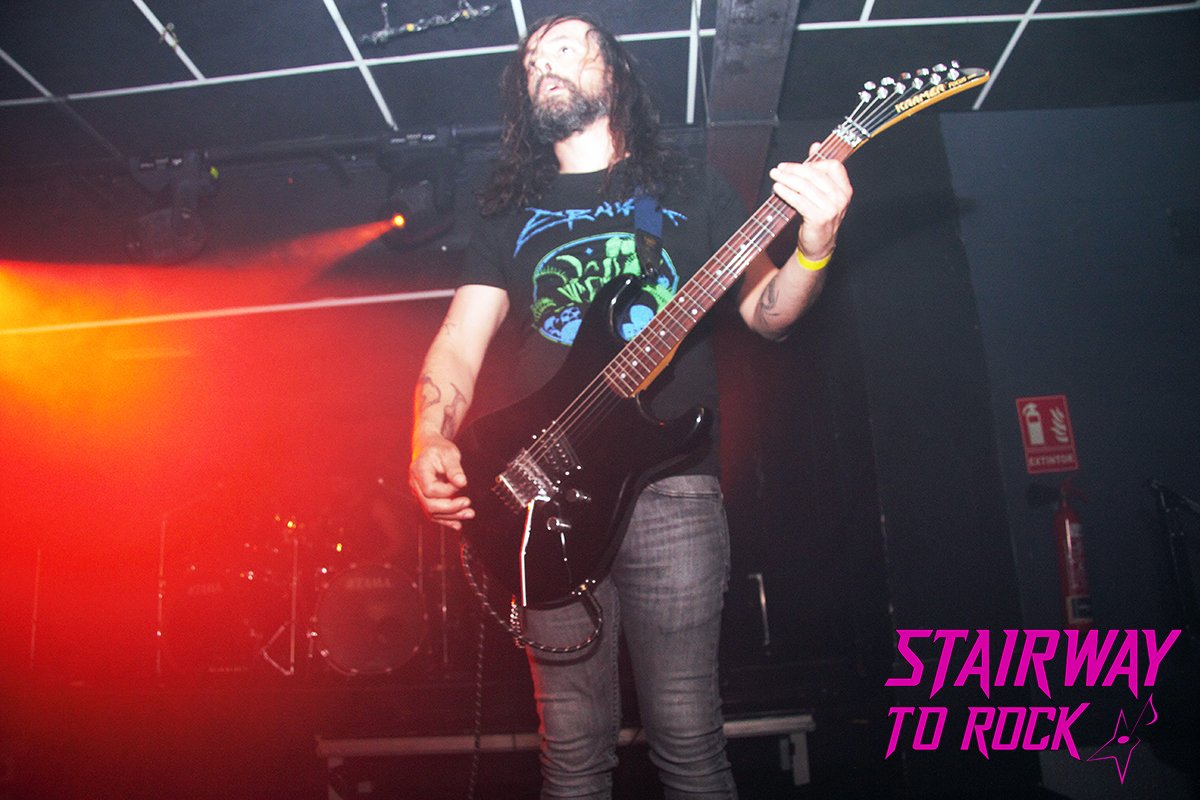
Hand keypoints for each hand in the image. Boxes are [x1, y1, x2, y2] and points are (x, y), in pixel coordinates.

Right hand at [409, 435, 472, 529]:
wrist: (427, 447)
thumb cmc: (437, 448)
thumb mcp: (449, 453)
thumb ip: (455, 468)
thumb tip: (462, 483)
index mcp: (419, 471)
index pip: (431, 490)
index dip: (447, 491)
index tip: (461, 484)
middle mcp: (415, 484)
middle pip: (429, 505)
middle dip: (451, 509)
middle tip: (468, 505)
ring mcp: (418, 493)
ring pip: (431, 512)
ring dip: (451, 516)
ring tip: (469, 514)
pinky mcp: (424, 498)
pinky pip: (433, 512)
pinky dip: (446, 519)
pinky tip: (458, 523)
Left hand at [768, 141, 852, 260]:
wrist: (819, 246)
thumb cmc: (819, 218)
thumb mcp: (822, 193)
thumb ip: (819, 170)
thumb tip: (815, 145)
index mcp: (845, 189)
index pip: (832, 166)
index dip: (814, 162)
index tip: (797, 165)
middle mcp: (841, 197)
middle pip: (815, 175)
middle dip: (794, 169)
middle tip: (779, 168)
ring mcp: (831, 208)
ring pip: (805, 186)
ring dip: (787, 179)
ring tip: (775, 176)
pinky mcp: (819, 218)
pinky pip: (799, 200)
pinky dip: (786, 192)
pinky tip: (777, 189)